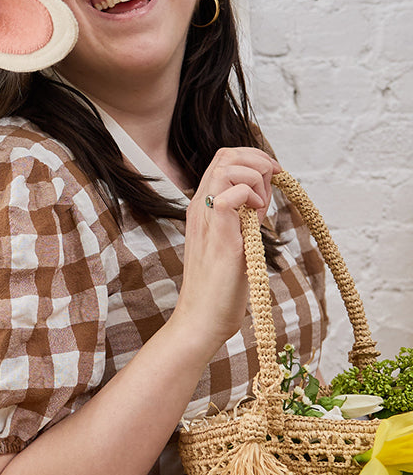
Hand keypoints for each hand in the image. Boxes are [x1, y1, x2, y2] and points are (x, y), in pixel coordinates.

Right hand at [175, 147, 279, 349]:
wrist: (201, 319)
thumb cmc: (219, 287)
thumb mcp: (236, 241)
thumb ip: (244, 217)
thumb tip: (260, 198)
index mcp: (203, 206)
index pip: (223, 160)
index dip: (253, 159)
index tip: (273, 176)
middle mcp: (200, 207)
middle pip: (224, 156)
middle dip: (257, 160)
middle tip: (273, 186)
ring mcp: (206, 219)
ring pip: (226, 168)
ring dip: (254, 177)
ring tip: (262, 205)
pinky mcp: (219, 236)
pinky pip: (231, 196)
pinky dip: (250, 197)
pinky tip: (257, 216)